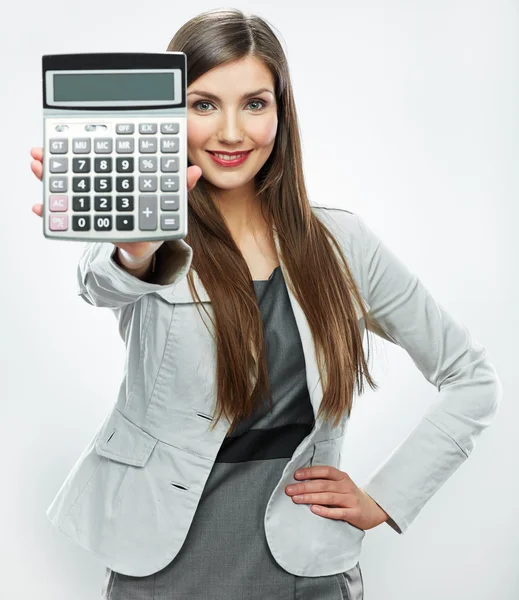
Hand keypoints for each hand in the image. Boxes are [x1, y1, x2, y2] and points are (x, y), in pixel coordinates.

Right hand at [29, 146, 202, 260]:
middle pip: (78, 167)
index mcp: (122, 176)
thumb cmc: (157, 218)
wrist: (148, 246)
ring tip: (38, 167)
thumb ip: (179, 187)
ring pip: (70, 186)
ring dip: (51, 176)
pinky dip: (55, 213)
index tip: (72, 131)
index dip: (87, 143)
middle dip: (58, 157)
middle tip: (42, 149)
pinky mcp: (92, 222)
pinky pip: (70, 216)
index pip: (103, 155)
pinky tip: (40, 207)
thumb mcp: (169, 202)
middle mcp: (105, 186)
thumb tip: (194, 172)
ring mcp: (96, 202)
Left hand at [285, 465, 389, 529]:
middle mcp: (346, 486)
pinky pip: (338, 512)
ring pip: (328, 497)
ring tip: (297, 499)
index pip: (324, 471)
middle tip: (290, 490)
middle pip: (323, 485)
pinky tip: (314, 510)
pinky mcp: (354, 513)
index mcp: (342, 477)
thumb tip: (302, 482)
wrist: (374, 509)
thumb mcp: (341, 485)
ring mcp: (350, 499)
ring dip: (310, 497)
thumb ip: (326, 482)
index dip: (310, 472)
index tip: (296, 476)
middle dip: (304, 487)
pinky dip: (325, 511)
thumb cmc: (352, 496)